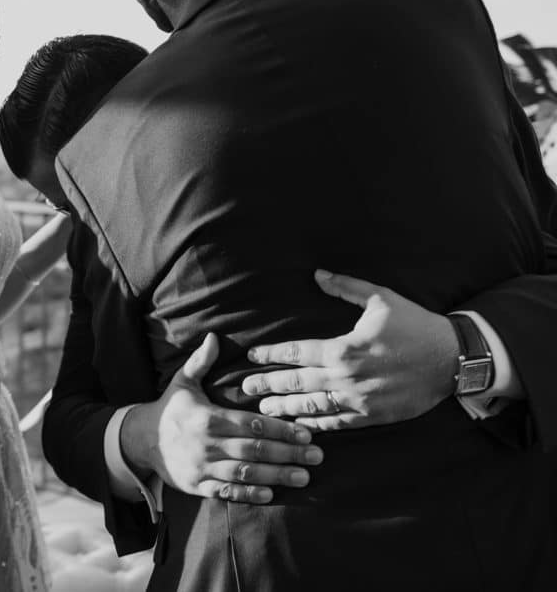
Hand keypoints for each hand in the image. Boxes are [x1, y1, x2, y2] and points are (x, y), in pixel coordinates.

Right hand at [121, 334, 322, 502]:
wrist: (141, 440)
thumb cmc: (170, 408)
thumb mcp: (182, 382)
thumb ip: (200, 361)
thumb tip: (214, 336)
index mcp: (207, 418)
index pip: (251, 424)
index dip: (280, 429)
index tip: (306, 433)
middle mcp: (207, 444)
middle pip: (254, 450)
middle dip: (288, 454)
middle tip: (317, 457)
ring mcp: (202, 468)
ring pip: (245, 474)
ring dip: (276, 476)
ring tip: (303, 476)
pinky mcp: (197, 486)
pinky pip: (227, 492)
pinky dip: (249, 494)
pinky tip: (271, 493)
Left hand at [242, 270, 459, 431]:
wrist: (455, 358)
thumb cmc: (417, 325)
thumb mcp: (381, 299)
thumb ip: (345, 288)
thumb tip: (317, 274)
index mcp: (344, 348)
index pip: (296, 353)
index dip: (271, 355)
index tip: (252, 357)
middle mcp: (347, 377)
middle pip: (297, 383)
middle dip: (267, 385)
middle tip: (244, 388)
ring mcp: (359, 400)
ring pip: (312, 407)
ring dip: (285, 408)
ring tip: (263, 409)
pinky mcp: (373, 416)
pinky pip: (337, 423)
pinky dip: (316, 425)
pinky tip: (299, 425)